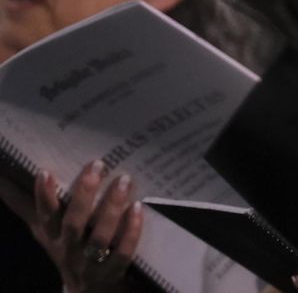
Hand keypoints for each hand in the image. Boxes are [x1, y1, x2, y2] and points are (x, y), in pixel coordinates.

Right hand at [0, 160, 142, 292]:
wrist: (88, 290)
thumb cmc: (69, 250)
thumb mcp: (50, 231)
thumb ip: (34, 206)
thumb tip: (5, 182)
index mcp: (54, 238)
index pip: (45, 216)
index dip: (44, 196)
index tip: (46, 172)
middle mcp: (70, 250)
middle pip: (74, 223)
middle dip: (84, 194)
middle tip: (98, 165)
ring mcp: (91, 263)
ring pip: (100, 237)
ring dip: (111, 208)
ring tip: (123, 181)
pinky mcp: (113, 271)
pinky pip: (123, 252)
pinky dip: (131, 231)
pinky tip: (138, 208)